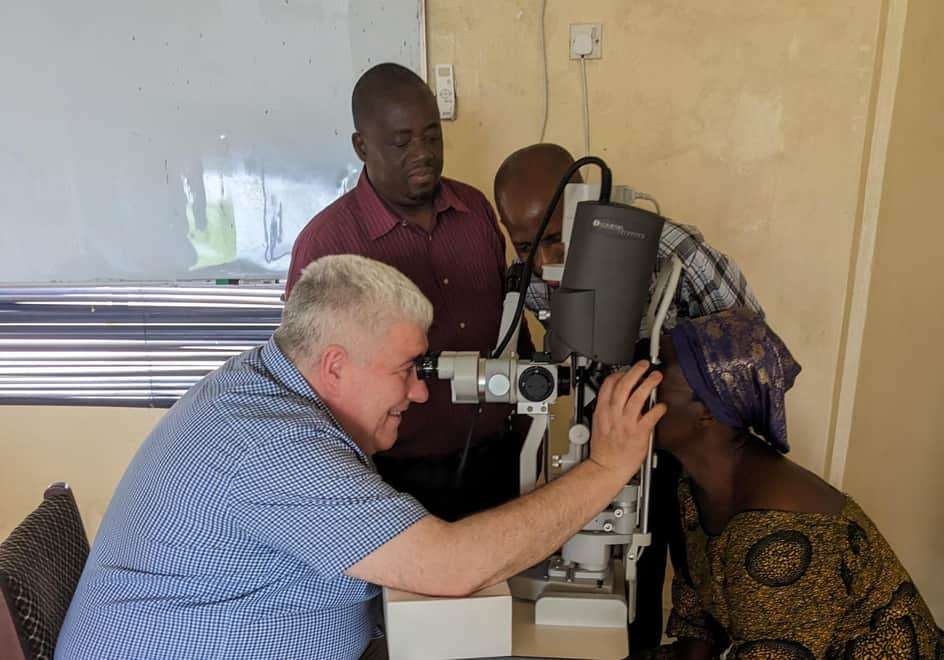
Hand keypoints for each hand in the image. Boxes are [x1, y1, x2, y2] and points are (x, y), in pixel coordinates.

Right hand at [589, 361, 665, 478]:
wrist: (607, 468)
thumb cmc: (604, 450)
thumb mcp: (598, 424)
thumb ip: (606, 410)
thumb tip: (616, 398)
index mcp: (602, 411)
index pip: (608, 385)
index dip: (619, 374)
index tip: (626, 371)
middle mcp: (614, 414)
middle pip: (624, 386)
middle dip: (635, 372)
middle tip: (644, 365)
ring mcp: (626, 423)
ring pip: (637, 397)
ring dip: (648, 384)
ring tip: (656, 377)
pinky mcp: (639, 433)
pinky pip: (650, 416)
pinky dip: (657, 409)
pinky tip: (662, 405)